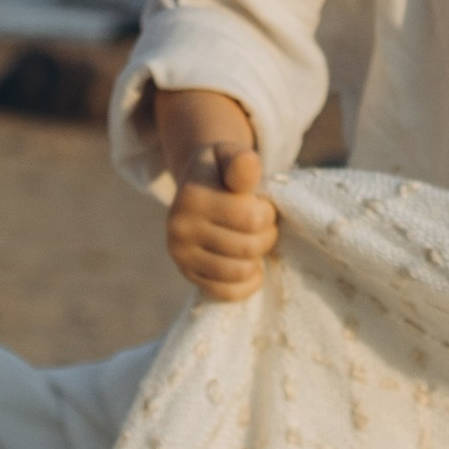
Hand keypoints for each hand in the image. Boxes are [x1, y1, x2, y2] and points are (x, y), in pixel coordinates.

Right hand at [161, 89, 281, 302]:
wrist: (196, 188)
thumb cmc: (222, 172)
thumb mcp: (230, 156)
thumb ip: (242, 161)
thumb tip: (247, 167)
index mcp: (192, 196)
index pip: (251, 218)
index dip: (268, 212)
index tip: (263, 204)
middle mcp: (180, 228)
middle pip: (248, 247)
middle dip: (267, 236)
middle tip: (265, 225)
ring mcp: (181, 255)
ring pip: (239, 271)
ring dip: (258, 258)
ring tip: (255, 241)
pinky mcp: (187, 274)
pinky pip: (226, 293)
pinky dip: (246, 283)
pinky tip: (250, 266)